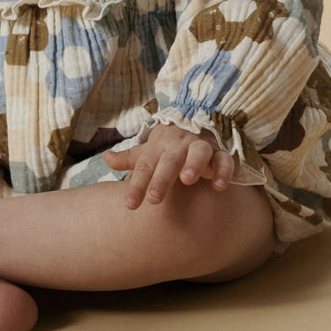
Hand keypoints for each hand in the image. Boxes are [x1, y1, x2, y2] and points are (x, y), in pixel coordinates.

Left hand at [104, 124, 234, 208]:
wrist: (195, 124)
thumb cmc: (168, 147)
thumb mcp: (149, 152)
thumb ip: (129, 158)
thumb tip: (106, 158)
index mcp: (158, 148)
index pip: (144, 166)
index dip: (136, 185)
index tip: (129, 205)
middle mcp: (178, 146)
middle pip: (168, 161)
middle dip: (161, 179)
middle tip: (153, 199)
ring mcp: (200, 147)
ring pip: (198, 153)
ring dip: (193, 165)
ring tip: (187, 180)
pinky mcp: (220, 153)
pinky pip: (224, 159)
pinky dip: (223, 171)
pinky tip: (218, 186)